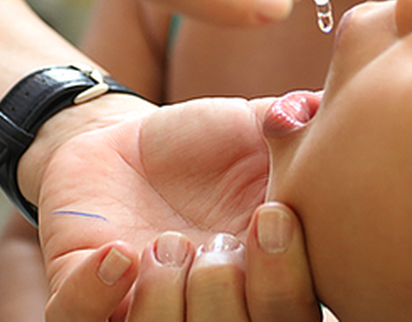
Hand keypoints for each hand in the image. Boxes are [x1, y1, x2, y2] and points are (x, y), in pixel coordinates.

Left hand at [19, 94, 317, 317]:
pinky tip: (118, 253)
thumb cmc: (203, 141)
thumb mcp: (256, 127)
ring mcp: (143, 303)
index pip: (290, 314)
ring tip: (163, 245)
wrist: (128, 138)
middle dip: (223, 300)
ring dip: (164, 301)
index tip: (269, 217)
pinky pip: (81, 320)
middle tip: (212, 243)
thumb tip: (330, 110)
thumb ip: (300, 129)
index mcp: (259, 273)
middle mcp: (207, 302)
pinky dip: (97, 295)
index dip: (284, 284)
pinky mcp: (82, 290)